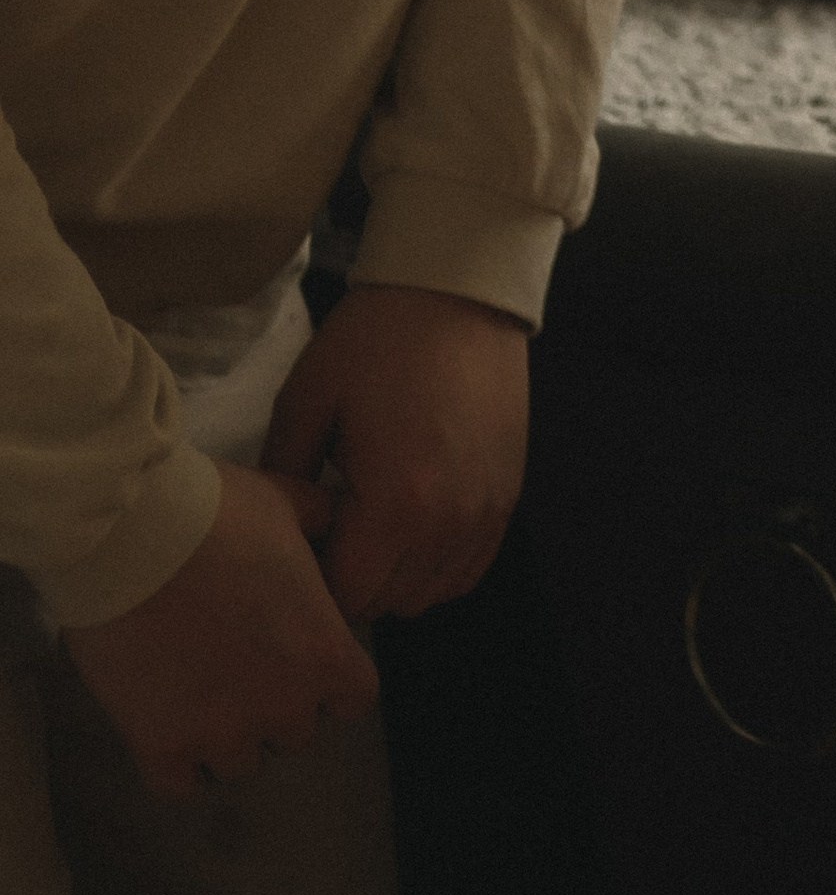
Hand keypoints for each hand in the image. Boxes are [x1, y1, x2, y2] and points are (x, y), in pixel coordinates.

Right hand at [60, 460, 377, 798]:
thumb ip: (326, 524)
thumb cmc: (218, 512)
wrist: (131, 536)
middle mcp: (283, 705)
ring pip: (241, 763)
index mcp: (325, 653)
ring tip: (199, 687)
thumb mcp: (290, 503)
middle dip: (276, 703)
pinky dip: (179, 763)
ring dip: (227, 734)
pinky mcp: (161, 748)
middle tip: (242, 662)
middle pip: (296, 732)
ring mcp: (222, 733)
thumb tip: (343, 523)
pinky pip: (183, 784)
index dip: (332, 678)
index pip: (355, 698)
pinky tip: (168, 723)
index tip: (304, 654)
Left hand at [264, 284, 528, 622]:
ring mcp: (486, 511)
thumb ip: (282, 480)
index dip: (311, 582)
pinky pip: (468, 568)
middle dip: (351, 582)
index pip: (346, 596)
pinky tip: (411, 526)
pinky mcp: (508, 495)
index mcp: (395, 504)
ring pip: (431, 593)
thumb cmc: (373, 343)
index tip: (297, 545)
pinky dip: (436, 564)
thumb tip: (268, 534)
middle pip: (389, 603)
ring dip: (395, 578)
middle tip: (328, 534)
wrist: (458, 291)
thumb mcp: (306, 403)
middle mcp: (449, 522)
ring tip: (370, 529)